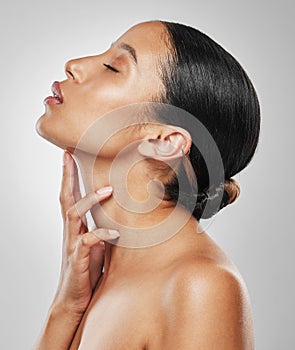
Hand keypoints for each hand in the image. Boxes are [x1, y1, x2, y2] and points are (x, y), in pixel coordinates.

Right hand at [53, 151, 118, 315]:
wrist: (74, 299)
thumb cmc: (87, 270)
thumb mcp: (96, 244)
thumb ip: (101, 227)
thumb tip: (119, 213)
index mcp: (76, 226)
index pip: (69, 195)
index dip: (68, 176)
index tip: (68, 156)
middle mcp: (71, 231)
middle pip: (65, 198)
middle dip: (67, 176)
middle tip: (69, 156)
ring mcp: (73, 243)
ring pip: (74, 215)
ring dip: (89, 200)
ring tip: (106, 190)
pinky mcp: (78, 258)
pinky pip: (88, 241)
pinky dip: (101, 234)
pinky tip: (114, 233)